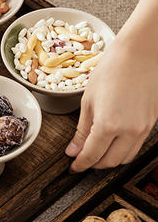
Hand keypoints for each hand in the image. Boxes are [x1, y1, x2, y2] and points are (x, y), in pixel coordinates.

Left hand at [66, 39, 157, 170]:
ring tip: (95, 153)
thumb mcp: (88, 100)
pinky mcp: (151, 124)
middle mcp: (129, 131)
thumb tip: (73, 150)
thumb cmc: (113, 70)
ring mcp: (143, 129)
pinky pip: (136, 147)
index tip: (72, 167)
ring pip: (125, 158)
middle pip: (110, 162)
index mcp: (109, 125)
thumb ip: (82, 129)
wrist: (140, 54)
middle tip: (81, 160)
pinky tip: (112, 143)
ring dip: (109, 160)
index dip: (80, 164)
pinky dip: (123, 150)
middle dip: (93, 165)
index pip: (92, 156)